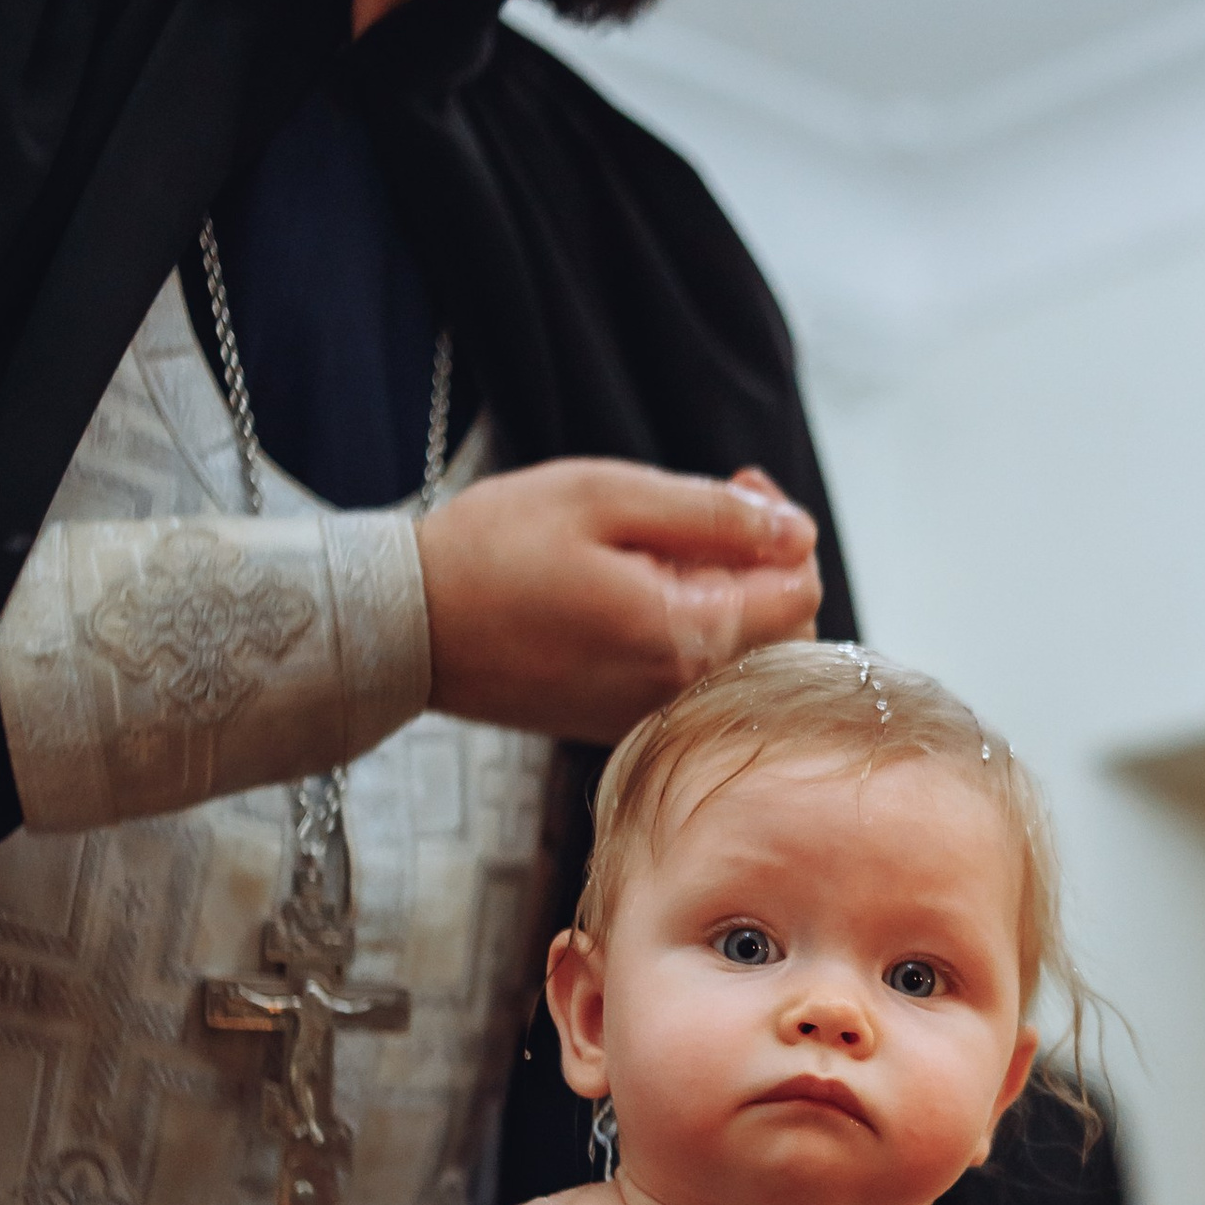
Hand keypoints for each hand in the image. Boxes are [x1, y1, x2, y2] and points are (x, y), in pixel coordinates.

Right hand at [416, 459, 821, 745]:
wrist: (404, 629)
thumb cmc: (494, 550)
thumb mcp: (606, 498)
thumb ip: (712, 514)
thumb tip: (794, 528)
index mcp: (685, 635)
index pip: (800, 591)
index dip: (785, 528)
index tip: (740, 484)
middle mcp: (681, 690)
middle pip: (785, 629)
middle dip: (767, 559)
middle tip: (717, 500)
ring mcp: (652, 713)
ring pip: (741, 654)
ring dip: (730, 590)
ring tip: (666, 538)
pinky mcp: (622, 721)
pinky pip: (693, 674)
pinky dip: (691, 625)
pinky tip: (640, 583)